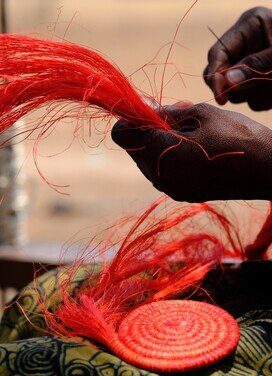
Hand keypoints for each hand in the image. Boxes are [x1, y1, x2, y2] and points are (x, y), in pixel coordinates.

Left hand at [112, 103, 271, 201]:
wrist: (269, 172)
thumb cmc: (237, 137)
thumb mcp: (200, 114)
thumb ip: (165, 112)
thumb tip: (142, 108)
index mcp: (159, 155)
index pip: (122, 134)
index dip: (131, 117)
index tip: (151, 108)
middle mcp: (159, 177)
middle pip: (134, 148)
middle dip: (149, 128)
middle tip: (180, 113)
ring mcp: (170, 189)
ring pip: (149, 159)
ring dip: (161, 142)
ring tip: (193, 129)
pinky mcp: (182, 194)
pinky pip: (164, 171)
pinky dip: (171, 157)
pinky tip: (195, 147)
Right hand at [204, 7, 271, 109]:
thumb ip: (256, 65)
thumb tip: (228, 81)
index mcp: (250, 26)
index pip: (218, 53)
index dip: (215, 75)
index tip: (220, 97)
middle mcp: (247, 46)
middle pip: (223, 75)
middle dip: (239, 86)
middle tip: (258, 88)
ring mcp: (252, 66)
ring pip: (238, 92)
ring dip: (258, 93)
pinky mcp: (260, 82)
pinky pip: (253, 100)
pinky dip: (266, 99)